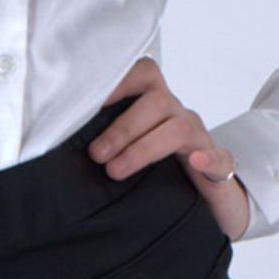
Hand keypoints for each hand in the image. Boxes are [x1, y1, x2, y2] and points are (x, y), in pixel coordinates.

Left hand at [90, 56, 249, 240]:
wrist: (206, 203)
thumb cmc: (159, 175)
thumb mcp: (127, 154)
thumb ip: (104, 144)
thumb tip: (58, 146)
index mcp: (155, 107)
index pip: (142, 75)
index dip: (117, 81)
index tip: (85, 102)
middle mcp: (178, 115)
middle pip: (157, 100)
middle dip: (122, 127)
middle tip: (95, 154)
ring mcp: (200, 140)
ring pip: (178, 128)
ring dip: (143, 147)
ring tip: (116, 171)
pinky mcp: (220, 168)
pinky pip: (220, 157)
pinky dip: (209, 158)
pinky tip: (195, 163)